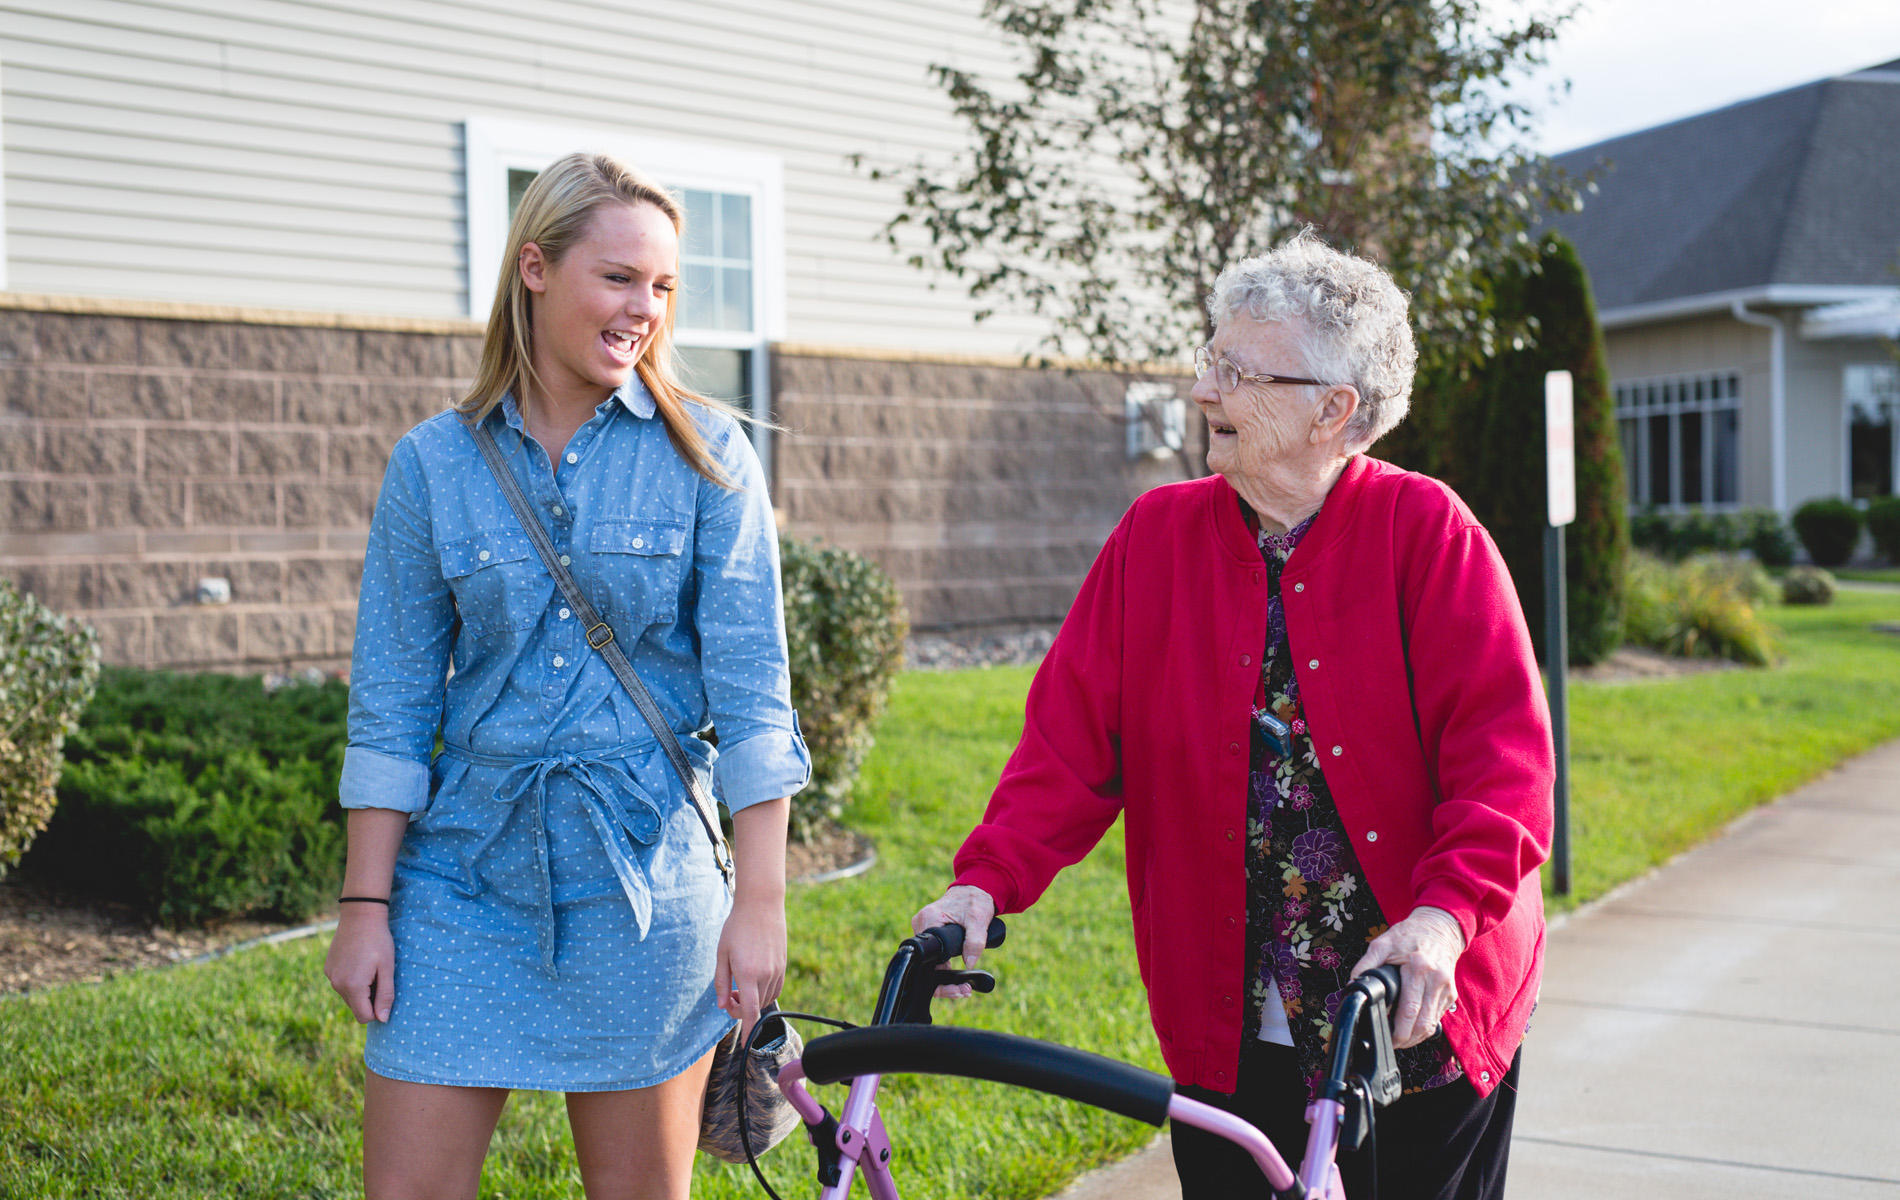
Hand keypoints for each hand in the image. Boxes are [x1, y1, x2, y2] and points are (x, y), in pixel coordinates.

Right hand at [324, 904, 395, 1023]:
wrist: (360, 915)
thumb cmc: (378, 941)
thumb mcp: (387, 968)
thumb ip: (385, 995)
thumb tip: (383, 1019)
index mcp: (352, 987)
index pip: (364, 1017)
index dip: (378, 1010)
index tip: (386, 992)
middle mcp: (337, 985)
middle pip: (356, 1007)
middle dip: (369, 999)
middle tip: (379, 976)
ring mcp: (330, 976)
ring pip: (348, 995)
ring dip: (360, 989)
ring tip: (370, 966)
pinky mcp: (328, 968)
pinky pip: (341, 983)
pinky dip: (351, 979)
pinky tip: (359, 960)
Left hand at [715, 895, 786, 1041]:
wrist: (761, 905)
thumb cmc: (737, 927)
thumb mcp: (722, 953)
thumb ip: (721, 981)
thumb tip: (721, 1005)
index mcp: (747, 974)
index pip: (749, 1011)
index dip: (747, 1029)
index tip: (744, 1042)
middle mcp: (765, 975)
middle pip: (755, 1006)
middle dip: (740, 1007)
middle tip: (727, 994)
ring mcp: (776, 970)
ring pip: (766, 998)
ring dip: (752, 999)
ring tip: (739, 983)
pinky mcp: (783, 965)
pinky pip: (775, 988)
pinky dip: (764, 992)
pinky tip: (753, 979)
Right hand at [911, 885, 995, 998]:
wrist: (975, 890)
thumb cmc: (975, 900)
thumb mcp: (979, 919)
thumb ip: (975, 941)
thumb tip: (969, 963)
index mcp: (929, 919)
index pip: (927, 956)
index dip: (941, 976)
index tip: (958, 986)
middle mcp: (921, 925)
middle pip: (925, 964)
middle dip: (944, 983)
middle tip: (964, 992)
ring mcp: (924, 930)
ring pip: (929, 963)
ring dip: (944, 979)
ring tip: (964, 989)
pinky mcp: (930, 935)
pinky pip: (933, 957)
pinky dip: (944, 970)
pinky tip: (957, 979)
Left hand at [1351, 905, 1463, 1048]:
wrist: (1439, 927)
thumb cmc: (1409, 935)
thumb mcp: (1382, 943)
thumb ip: (1366, 964)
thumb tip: (1354, 985)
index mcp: (1418, 968)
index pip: (1409, 1009)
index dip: (1397, 1030)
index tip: (1385, 1036)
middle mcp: (1435, 980)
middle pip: (1422, 1023)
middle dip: (1405, 1039)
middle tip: (1390, 1042)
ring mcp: (1446, 988)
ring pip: (1431, 1025)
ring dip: (1415, 1037)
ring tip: (1399, 1039)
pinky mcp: (1450, 994)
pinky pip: (1437, 1018)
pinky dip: (1424, 1027)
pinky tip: (1411, 1027)